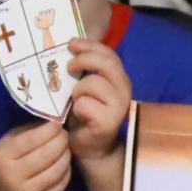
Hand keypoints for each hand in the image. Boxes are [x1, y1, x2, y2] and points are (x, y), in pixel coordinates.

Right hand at [0, 121, 69, 190]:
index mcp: (3, 157)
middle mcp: (14, 176)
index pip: (32, 140)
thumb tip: (53, 122)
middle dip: (60, 141)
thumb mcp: (6, 143)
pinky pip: (59, 185)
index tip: (57, 123)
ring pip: (56, 170)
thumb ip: (27, 132)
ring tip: (66, 148)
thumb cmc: (0, 162)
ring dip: (66, 155)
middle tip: (64, 135)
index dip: (49, 130)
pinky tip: (64, 164)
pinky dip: (66, 172)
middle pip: (47, 155)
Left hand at [64, 38, 132, 161]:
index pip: (108, 54)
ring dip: (77, 90)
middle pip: (106, 63)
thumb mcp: (83, 87)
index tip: (71, 43)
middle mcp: (124, 89)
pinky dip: (76, 108)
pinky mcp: (109, 122)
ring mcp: (119, 106)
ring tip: (74, 100)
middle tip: (68, 67)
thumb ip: (82, 70)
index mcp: (118, 78)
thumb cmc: (84, 114)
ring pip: (93, 83)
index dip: (90, 45)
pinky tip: (78, 115)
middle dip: (83, 60)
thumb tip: (67, 46)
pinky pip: (85, 104)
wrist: (90, 147)